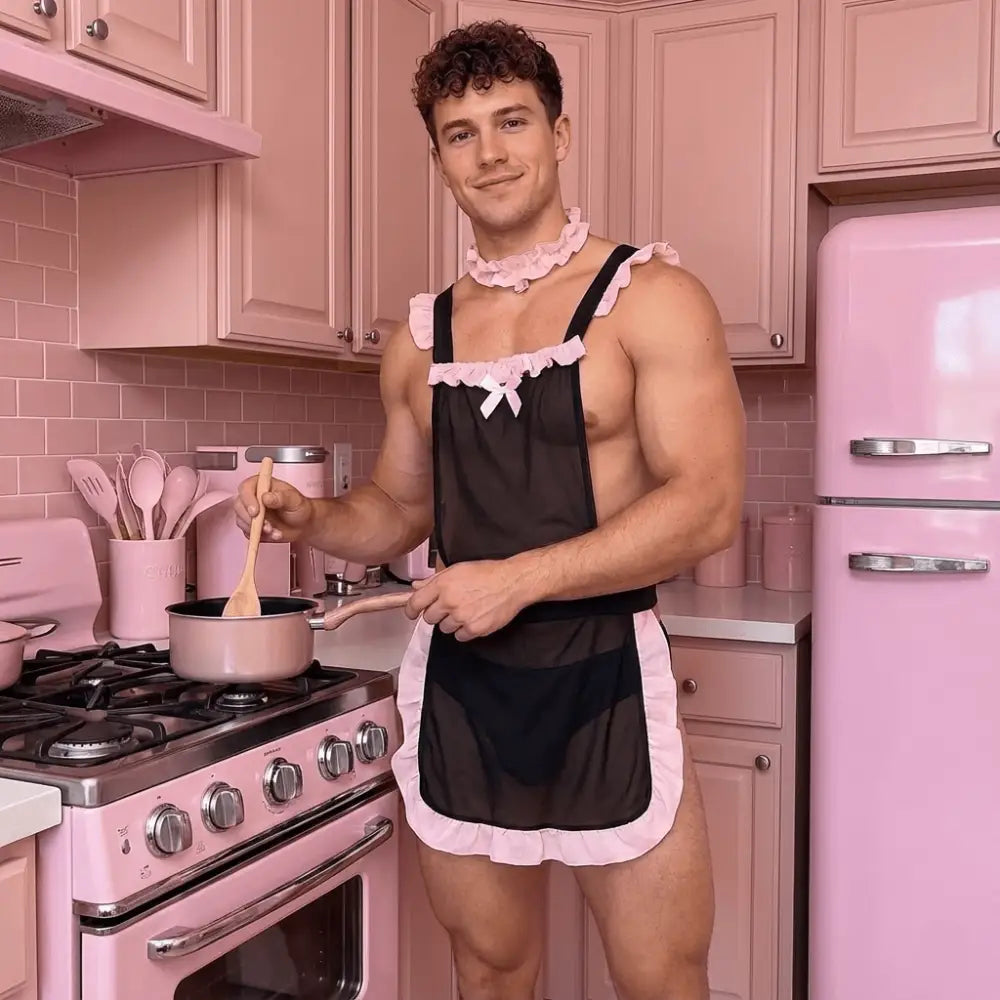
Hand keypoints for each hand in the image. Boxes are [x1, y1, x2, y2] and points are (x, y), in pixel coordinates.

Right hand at [234, 475, 314, 542]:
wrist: (303, 524)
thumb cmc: (299, 507)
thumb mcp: (294, 500)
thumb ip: (281, 497)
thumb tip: (266, 497)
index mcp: (262, 485)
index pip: (246, 488)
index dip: (248, 499)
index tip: (255, 511)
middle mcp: (253, 497)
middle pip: (239, 505)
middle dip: (250, 518)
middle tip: (265, 525)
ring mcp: (250, 512)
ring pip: (241, 521)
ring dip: (256, 529)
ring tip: (274, 531)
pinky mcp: (251, 526)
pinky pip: (248, 533)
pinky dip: (259, 536)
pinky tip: (273, 534)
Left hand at [404, 560, 526, 641]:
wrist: (512, 582)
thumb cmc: (487, 573)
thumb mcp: (457, 569)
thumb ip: (434, 580)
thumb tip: (416, 587)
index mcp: (443, 584)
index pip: (415, 602)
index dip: (411, 609)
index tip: (412, 613)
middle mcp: (449, 601)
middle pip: (429, 618)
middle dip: (436, 614)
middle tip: (449, 607)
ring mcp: (461, 617)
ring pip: (444, 628)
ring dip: (452, 622)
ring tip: (466, 610)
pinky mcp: (474, 629)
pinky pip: (459, 636)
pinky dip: (465, 630)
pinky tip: (474, 618)